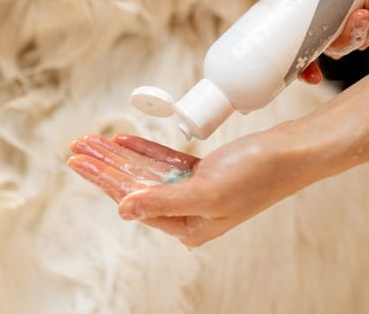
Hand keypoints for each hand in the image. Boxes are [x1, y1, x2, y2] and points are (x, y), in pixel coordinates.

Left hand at [68, 131, 307, 248]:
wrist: (293, 153)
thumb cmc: (258, 174)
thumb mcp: (206, 191)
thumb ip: (163, 200)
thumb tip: (123, 210)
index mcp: (188, 226)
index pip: (133, 200)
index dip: (103, 178)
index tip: (78, 161)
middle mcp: (189, 212)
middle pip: (135, 186)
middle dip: (104, 165)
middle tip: (76, 148)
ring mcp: (196, 190)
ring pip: (146, 172)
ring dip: (119, 156)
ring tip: (91, 142)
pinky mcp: (204, 171)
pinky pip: (165, 162)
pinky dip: (144, 151)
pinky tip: (123, 142)